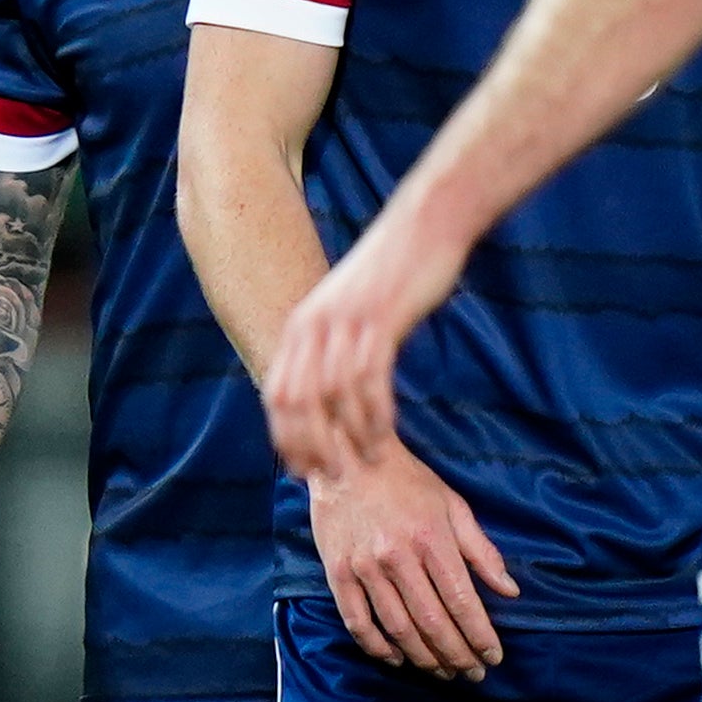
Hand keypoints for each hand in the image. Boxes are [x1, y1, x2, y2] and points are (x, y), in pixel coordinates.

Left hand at [266, 212, 463, 482]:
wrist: (424, 225)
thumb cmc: (392, 272)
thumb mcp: (347, 308)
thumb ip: (332, 344)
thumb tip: (329, 389)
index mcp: (301, 325)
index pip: (277, 393)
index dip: (285, 436)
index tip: (302, 466)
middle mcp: (313, 325)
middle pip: (295, 401)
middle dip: (309, 445)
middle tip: (332, 475)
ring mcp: (345, 322)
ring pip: (331, 396)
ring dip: (347, 436)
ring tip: (365, 462)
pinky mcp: (379, 320)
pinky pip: (368, 379)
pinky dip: (374, 414)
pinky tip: (384, 435)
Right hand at [308, 439, 514, 678]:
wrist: (347, 460)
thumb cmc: (407, 481)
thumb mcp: (453, 506)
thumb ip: (482, 551)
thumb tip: (510, 590)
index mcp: (432, 540)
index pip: (462, 601)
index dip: (480, 635)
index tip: (493, 657)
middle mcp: (398, 558)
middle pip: (433, 622)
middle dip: (457, 654)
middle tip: (473, 674)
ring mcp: (365, 567)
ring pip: (398, 627)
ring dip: (423, 657)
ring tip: (442, 672)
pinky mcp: (338, 573)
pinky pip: (357, 621)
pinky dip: (377, 647)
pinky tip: (396, 659)